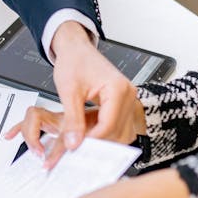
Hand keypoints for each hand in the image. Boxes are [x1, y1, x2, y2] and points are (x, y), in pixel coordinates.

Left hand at [48, 22, 142, 165]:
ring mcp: (128, 100)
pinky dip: (103, 132)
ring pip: (120, 132)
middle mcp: (128, 94)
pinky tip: (88, 132)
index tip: (76, 148)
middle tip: (77, 148)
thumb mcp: (69, 91)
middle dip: (98, 143)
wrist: (76, 49)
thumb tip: (73, 143)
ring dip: (102, 139)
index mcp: (118, 88)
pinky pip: (118, 126)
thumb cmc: (74, 61)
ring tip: (82, 139)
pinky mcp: (123, 104)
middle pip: (117, 132)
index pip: (109, 125)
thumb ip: (72, 119)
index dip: (92, 140)